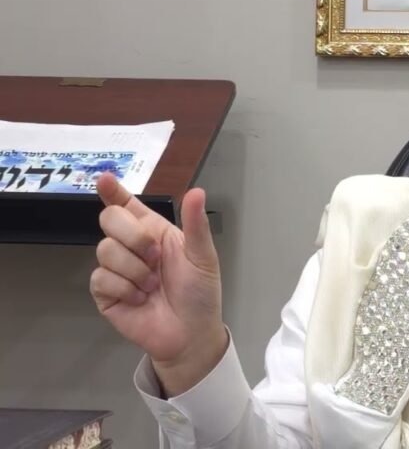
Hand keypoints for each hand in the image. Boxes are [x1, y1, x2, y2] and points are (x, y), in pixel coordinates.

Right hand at [90, 173, 226, 395]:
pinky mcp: (105, 292)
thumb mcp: (203, 256)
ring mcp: (116, 269)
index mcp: (155, 232)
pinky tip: (140, 298)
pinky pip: (101, 278)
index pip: (128, 206)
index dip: (113, 191)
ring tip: (153, 285)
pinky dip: (125, 288)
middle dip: (133, 236)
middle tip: (156, 257)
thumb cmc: (200, 293)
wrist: (190, 333)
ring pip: (105, 250)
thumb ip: (196, 224)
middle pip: (110, 220)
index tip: (104, 179)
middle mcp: (132, 246)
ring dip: (135, 269)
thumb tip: (196, 192)